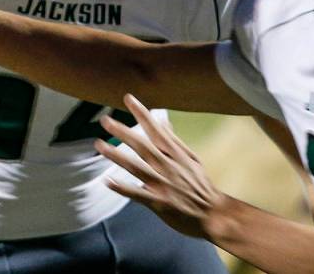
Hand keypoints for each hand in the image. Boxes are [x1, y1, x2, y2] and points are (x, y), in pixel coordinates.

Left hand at [95, 94, 230, 238]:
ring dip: (116, 156)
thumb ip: (174, 140)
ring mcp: (163, 185)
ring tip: (99, 145)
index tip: (128, 98)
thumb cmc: (201, 185)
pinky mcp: (160, 202)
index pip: (156, 130)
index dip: (142, 113)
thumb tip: (163, 119)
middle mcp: (168, 166)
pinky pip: (137, 194)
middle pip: (143, 146)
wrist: (214, 214)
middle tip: (105, 119)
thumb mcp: (191, 159)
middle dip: (123, 132)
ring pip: (136, 167)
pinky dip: (122, 188)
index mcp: (176, 154)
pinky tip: (107, 181)